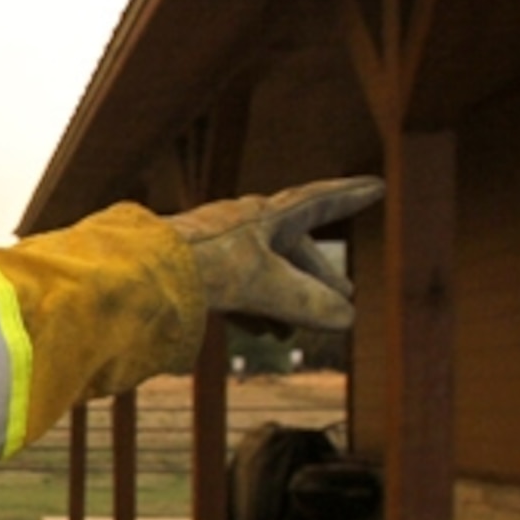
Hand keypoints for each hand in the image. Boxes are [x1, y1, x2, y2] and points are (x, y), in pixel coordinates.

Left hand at [168, 177, 384, 331]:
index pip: (319, 202)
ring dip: (288, 299)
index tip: (377, 186)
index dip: (349, 197)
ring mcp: (219, 248)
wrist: (142, 272)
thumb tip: (347, 318)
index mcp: (267, 215)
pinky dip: (256, 308)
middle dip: (319, 273)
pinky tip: (263, 333)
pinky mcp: (197, 272)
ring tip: (298, 331)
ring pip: (265, 271)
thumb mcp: (269, 287)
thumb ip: (309, 302)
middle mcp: (244, 225)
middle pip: (293, 247)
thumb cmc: (207, 267)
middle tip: (346, 294)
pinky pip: (237, 288)